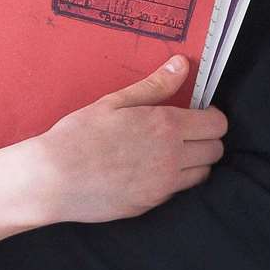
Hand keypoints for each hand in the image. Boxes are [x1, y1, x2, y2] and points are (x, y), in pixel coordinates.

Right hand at [0, 55, 227, 254]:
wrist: (52, 179)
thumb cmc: (78, 136)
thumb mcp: (113, 103)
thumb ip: (154, 85)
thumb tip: (182, 65)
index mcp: (166, 126)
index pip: (217, 123)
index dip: (210, 117)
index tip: (195, 115)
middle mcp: (172, 157)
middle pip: (216, 150)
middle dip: (205, 139)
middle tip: (181, 134)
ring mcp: (164, 185)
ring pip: (203, 173)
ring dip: (193, 162)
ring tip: (167, 154)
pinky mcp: (151, 204)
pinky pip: (178, 191)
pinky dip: (172, 180)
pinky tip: (147, 172)